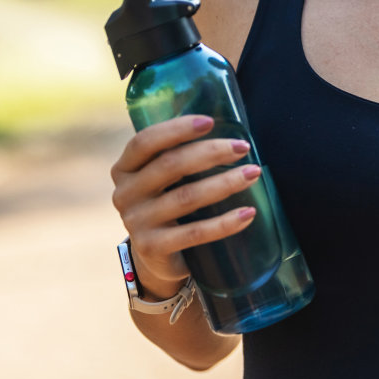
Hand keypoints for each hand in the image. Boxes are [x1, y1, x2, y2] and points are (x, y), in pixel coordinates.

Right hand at [110, 115, 261, 298]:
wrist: (155, 257)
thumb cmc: (168, 203)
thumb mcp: (164, 179)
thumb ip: (180, 156)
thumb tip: (229, 131)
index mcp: (125, 169)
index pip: (145, 142)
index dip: (177, 129)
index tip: (210, 121)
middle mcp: (125, 194)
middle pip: (170, 166)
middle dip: (211, 152)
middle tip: (243, 147)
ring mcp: (136, 222)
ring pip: (187, 197)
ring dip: (225, 183)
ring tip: (253, 173)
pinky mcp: (153, 247)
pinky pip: (195, 232)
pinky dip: (225, 223)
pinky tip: (248, 213)